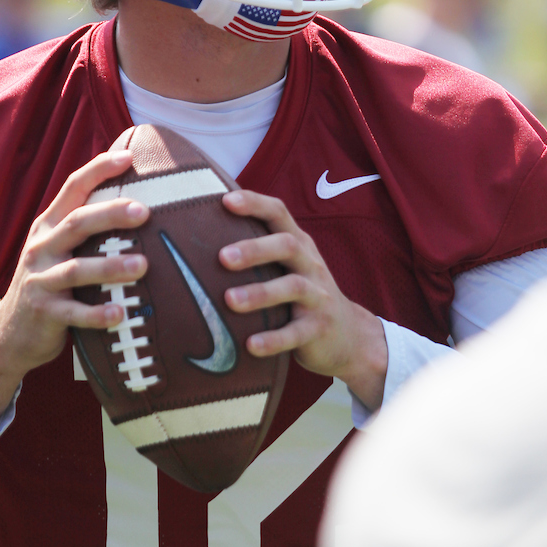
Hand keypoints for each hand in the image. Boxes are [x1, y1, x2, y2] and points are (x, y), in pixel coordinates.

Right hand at [0, 150, 148, 428]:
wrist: (9, 332)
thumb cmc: (49, 283)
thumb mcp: (58, 249)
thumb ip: (84, 227)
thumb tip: (135, 199)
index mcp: (48, 226)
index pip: (73, 188)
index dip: (98, 170)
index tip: (129, 157)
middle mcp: (41, 247)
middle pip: (76, 223)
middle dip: (110, 214)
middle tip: (145, 212)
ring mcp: (40, 281)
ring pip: (76, 269)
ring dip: (110, 267)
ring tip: (143, 265)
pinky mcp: (44, 313)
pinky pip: (73, 314)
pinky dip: (97, 314)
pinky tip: (121, 313)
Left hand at [220, 190, 387, 410]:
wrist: (349, 335)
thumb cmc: (302, 295)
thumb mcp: (288, 267)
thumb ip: (259, 252)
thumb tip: (197, 237)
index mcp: (299, 245)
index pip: (279, 214)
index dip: (255, 204)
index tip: (226, 201)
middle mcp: (311, 265)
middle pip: (288, 246)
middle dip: (255, 249)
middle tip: (222, 257)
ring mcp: (318, 297)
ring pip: (293, 287)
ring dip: (260, 293)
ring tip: (229, 301)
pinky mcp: (319, 328)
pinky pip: (296, 333)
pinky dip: (274, 339)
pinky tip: (250, 345)